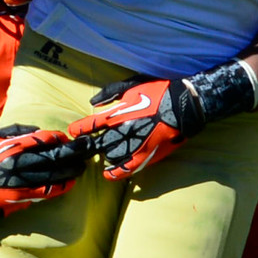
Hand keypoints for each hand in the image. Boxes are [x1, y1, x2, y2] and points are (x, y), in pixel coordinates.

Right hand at [0, 125, 91, 252]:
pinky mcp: (21, 197)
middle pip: (52, 156)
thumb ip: (15, 131)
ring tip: (82, 166)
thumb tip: (37, 129)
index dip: (60, 139)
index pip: (42, 139)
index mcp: (11, 146)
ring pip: (53, 174)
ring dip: (71, 170)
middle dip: (73, 152)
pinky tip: (71, 183)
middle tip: (88, 148)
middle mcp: (17, 162)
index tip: (70, 139)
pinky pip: (46, 191)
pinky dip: (61, 187)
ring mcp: (20, 181)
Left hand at [72, 79, 198, 181]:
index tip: (74, 132)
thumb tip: (93, 102)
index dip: (80, 129)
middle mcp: (122, 132)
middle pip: (97, 144)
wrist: (183, 106)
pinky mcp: (146, 155)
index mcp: (117, 114)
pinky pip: (126, 168)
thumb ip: (109, 93)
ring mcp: (133, 146)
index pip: (91, 125)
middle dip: (89, 146)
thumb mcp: (131, 84)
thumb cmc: (158, 92)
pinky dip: (116, 173)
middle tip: (85, 148)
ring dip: (106, 154)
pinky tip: (109, 173)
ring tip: (106, 152)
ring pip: (111, 156)